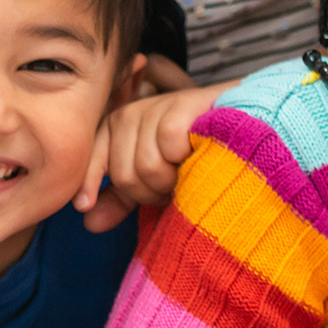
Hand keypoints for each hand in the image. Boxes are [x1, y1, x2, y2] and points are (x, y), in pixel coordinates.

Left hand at [80, 63, 230, 233]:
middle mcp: (130, 114)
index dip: (89, 183)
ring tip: (189, 171)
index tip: (84, 205)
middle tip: (175, 185)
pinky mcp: (181, 104)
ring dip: (173, 181)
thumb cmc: (194, 158)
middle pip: (124, 175)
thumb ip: (120, 200)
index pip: (92, 159)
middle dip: (152, 193)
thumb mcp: (152, 182)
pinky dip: (186, 158)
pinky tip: (200, 152)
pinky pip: (168, 144)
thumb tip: (88, 223)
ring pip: (146, 165)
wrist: (243, 130)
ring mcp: (156, 107)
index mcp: (117, 129)